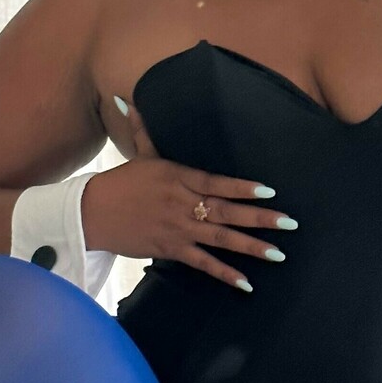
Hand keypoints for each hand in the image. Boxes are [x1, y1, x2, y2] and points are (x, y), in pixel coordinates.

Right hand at [82, 94, 295, 291]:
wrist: (91, 214)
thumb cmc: (119, 183)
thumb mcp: (138, 154)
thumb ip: (143, 128)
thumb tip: (127, 99)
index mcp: (178, 178)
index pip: (216, 182)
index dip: (243, 187)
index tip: (270, 190)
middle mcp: (182, 204)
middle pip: (226, 212)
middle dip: (260, 218)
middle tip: (290, 223)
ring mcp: (178, 229)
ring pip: (220, 239)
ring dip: (251, 247)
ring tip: (278, 253)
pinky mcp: (171, 250)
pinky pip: (202, 264)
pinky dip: (224, 273)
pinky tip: (247, 283)